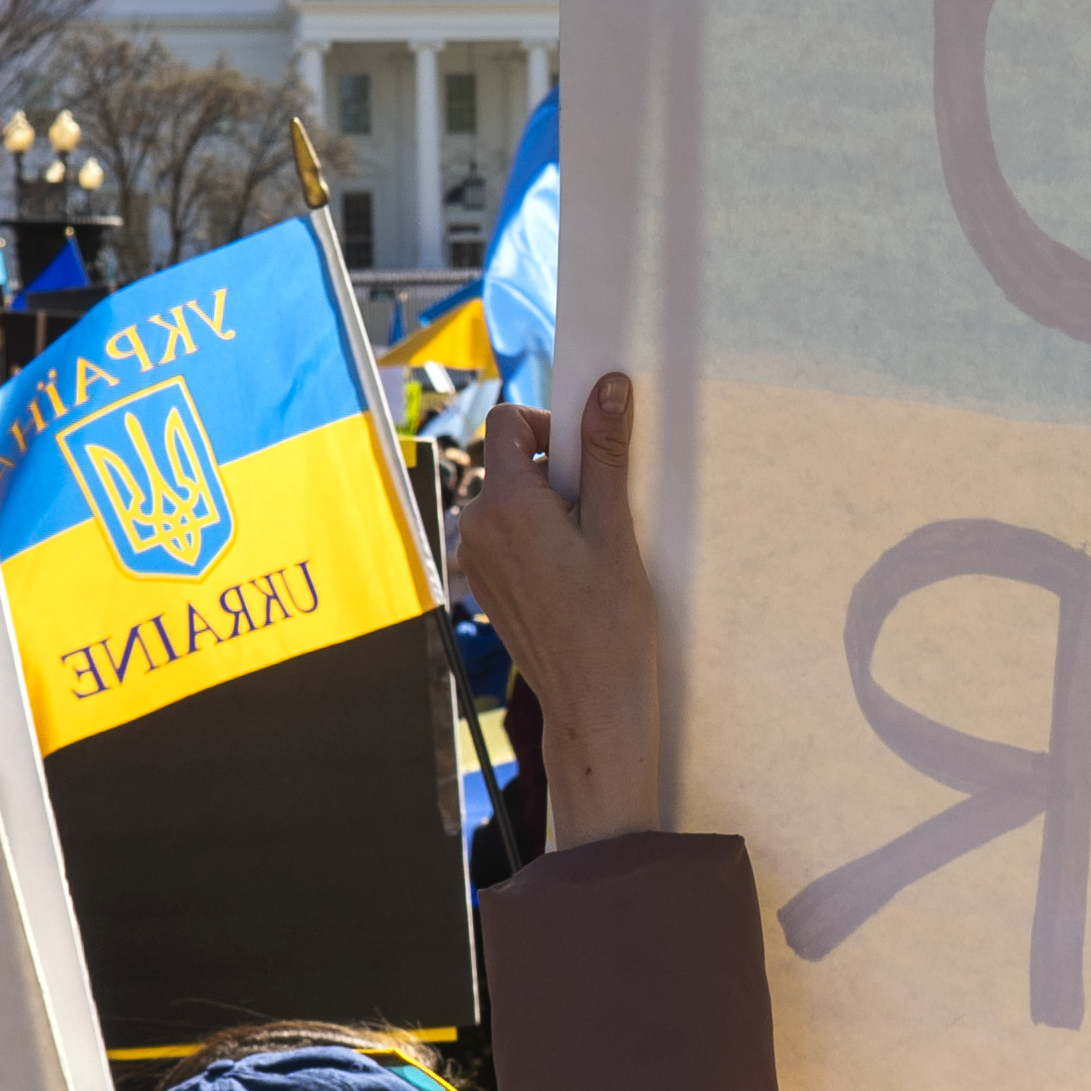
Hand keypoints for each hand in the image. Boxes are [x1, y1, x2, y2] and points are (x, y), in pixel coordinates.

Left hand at [454, 381, 666, 845]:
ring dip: (547, 504)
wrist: (592, 702)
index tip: (587, 454)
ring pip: (509, 498)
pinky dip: (536, 535)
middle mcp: (477, 526)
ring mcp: (476, 558)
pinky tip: (572, 572)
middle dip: (553, 468)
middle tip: (598, 510)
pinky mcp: (484, 582)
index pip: (508, 422)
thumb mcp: (614, 528)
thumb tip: (609, 388)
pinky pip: (506, 534)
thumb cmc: (611, 622)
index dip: (549, 424)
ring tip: (588, 548)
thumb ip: (604, 454)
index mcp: (506, 505)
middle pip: (509, 460)